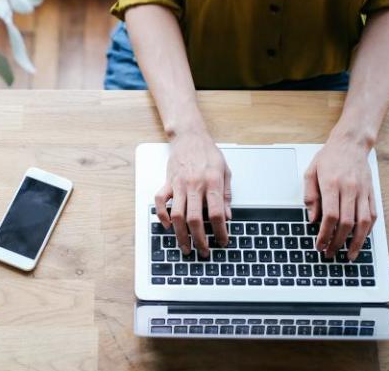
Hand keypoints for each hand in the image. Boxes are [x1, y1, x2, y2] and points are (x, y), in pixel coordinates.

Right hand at [155, 130, 231, 257]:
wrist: (189, 136)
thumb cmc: (208, 153)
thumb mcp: (225, 171)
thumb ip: (226, 195)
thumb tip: (228, 217)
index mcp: (212, 182)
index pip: (216, 213)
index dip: (220, 231)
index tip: (223, 241)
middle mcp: (194, 185)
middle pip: (195, 219)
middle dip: (199, 240)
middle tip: (203, 252)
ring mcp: (178, 184)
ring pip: (177, 215)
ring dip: (180, 234)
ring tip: (185, 247)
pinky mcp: (167, 182)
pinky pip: (160, 201)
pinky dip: (162, 215)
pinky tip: (168, 225)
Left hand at [303, 134, 377, 260]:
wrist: (351, 143)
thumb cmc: (329, 157)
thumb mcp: (311, 172)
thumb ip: (310, 196)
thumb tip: (312, 219)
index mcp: (332, 184)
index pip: (330, 216)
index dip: (325, 234)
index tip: (319, 245)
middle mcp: (349, 189)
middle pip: (347, 223)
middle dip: (338, 242)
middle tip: (330, 253)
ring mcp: (363, 191)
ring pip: (363, 223)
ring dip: (357, 242)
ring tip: (350, 255)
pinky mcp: (371, 193)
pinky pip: (373, 215)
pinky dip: (367, 231)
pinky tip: (361, 240)